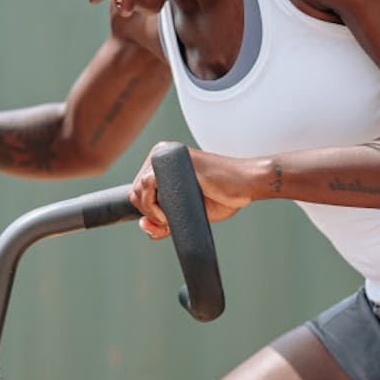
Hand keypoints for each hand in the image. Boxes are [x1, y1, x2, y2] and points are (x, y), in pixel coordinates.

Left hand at [129, 143, 251, 239]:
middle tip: (169, 222)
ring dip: (151, 211)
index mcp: (163, 163)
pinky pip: (147, 184)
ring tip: (172, 218)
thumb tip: (142, 225)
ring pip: (138, 189)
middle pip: (134, 191)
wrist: (246, 185)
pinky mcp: (175, 159)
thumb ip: (164, 220)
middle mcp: (162, 155)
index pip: (137, 190)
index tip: (164, 223)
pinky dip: (153, 205)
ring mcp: (167, 154)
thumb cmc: (222, 196)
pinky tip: (169, 213)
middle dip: (147, 214)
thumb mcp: (186, 213)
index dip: (147, 212)